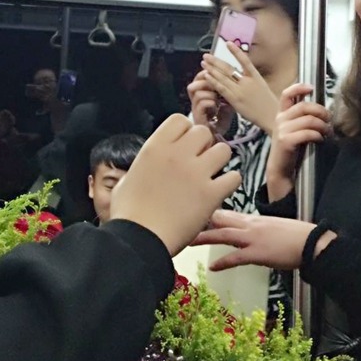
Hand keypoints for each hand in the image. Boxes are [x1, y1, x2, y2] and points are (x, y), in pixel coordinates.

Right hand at [110, 114, 240, 255]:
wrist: (139, 240)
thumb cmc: (129, 214)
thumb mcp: (127, 180)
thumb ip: (144, 166)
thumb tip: (148, 166)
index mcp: (155, 148)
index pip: (180, 120)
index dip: (184, 132)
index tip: (182, 145)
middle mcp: (177, 155)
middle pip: (203, 132)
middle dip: (203, 145)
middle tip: (198, 161)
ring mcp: (196, 173)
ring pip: (223, 150)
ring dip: (219, 161)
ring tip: (211, 174)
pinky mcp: (211, 194)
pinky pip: (234, 177)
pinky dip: (229, 183)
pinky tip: (219, 190)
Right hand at [186, 71, 233, 135]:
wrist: (219, 135)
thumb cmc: (222, 117)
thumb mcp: (225, 100)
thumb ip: (225, 89)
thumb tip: (232, 76)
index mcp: (201, 94)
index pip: (198, 79)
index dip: (205, 74)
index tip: (216, 72)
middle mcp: (195, 101)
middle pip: (193, 85)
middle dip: (206, 83)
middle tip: (216, 84)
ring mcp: (195, 109)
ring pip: (197, 94)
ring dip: (210, 94)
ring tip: (218, 98)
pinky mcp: (198, 117)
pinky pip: (201, 105)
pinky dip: (210, 102)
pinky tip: (217, 105)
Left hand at [192, 211, 336, 269]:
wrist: (314, 243)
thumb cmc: (298, 236)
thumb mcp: (275, 226)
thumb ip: (258, 228)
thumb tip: (248, 231)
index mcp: (255, 219)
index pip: (228, 213)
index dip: (209, 212)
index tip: (193, 211)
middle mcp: (251, 225)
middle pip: (220, 219)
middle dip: (200, 220)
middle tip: (181, 220)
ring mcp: (253, 238)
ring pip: (223, 235)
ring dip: (204, 237)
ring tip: (188, 240)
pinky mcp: (258, 253)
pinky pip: (236, 258)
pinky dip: (223, 262)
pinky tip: (213, 267)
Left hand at [200, 44, 277, 132]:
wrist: (272, 117)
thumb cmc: (268, 104)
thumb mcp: (262, 87)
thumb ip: (250, 79)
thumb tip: (239, 73)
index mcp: (256, 77)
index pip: (245, 60)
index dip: (236, 51)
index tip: (228, 43)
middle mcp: (248, 82)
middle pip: (229, 68)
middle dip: (216, 61)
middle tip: (206, 55)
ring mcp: (241, 91)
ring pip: (223, 77)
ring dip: (212, 69)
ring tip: (204, 63)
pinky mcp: (235, 100)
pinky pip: (222, 89)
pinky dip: (213, 81)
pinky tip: (207, 76)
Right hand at [266, 83, 330, 199]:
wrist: (281, 169)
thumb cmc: (291, 148)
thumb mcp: (294, 129)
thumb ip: (302, 118)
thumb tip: (322, 109)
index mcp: (282, 114)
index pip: (286, 94)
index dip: (299, 88)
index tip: (311, 88)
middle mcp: (280, 119)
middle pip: (303, 106)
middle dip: (320, 111)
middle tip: (329, 119)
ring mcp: (282, 130)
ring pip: (308, 120)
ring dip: (322, 125)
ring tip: (327, 132)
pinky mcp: (286, 141)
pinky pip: (307, 133)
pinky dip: (317, 135)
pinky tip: (320, 140)